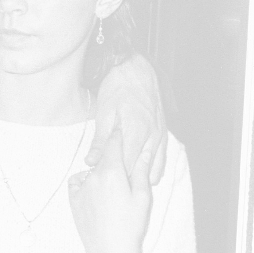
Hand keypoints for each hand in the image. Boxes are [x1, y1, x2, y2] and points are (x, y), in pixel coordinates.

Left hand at [69, 128, 150, 252]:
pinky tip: (98, 195)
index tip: (120, 120)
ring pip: (92, 171)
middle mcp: (93, 176)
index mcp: (112, 173)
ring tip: (113, 191)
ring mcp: (80, 188)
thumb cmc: (130, 226)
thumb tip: (145, 150)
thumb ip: (141, 170)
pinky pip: (79, 183)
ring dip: (101, 172)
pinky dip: (87, 183)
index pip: (114, 144)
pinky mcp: (72, 200)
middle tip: (121, 162)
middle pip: (103, 157)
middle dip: (112, 155)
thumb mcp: (142, 197)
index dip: (118, 132)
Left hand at [87, 53, 167, 182]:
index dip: (110, 177)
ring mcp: (160, 137)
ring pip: (152, 170)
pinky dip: (149, 169)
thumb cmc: (118, 88)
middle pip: (138, 172)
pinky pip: (160, 160)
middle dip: (122, 180)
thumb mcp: (104, 112)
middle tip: (105, 182)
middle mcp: (152, 138)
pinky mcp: (163, 134)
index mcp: (136, 133)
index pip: (125, 168)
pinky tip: (136, 171)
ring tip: (119, 178)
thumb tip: (90, 162)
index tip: (98, 181)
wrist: (137, 69)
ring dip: (136, 177)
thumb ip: (100, 140)